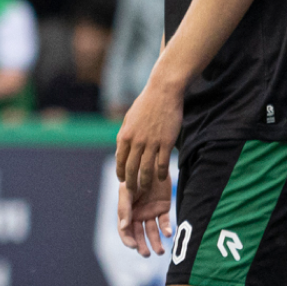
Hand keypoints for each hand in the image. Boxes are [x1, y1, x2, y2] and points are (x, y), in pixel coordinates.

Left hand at [115, 78, 181, 200]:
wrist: (162, 93)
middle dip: (131, 183)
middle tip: (133, 192)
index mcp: (125, 136)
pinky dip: (160, 173)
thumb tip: (122, 149)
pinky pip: (162, 163)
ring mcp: (151, 143)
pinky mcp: (166, 142)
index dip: (121, 172)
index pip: (120, 160)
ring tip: (146, 189)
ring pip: (146, 169)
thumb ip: (126, 135)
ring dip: (145, 182)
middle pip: (131, 168)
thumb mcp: (129, 119)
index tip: (122, 181)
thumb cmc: (145, 105)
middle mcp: (136, 141)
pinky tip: (161, 179)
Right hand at [116, 176, 172, 256]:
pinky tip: (168, 234)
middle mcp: (137, 213)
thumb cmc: (135, 175)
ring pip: (152, 231)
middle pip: (139, 233)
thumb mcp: (127, 191)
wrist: (151, 162)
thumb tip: (123, 228)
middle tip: (148, 254)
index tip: (134, 247)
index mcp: (126, 210)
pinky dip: (166, 228)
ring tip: (160, 251)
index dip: (128, 239)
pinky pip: (165, 221)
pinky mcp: (164, 208)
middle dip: (143, 245)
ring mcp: (150, 211)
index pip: (124, 230)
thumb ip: (124, 209)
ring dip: (155, 242)